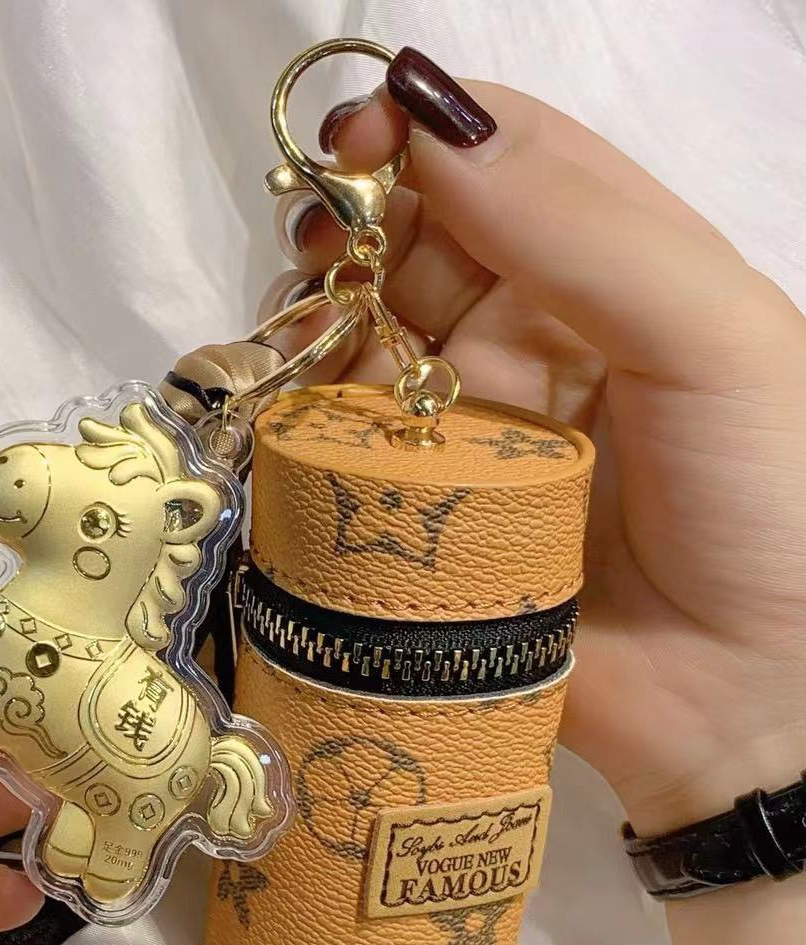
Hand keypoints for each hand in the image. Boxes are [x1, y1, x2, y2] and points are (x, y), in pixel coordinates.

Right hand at [272, 48, 805, 834]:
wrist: (737, 702)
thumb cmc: (761, 505)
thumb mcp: (712, 339)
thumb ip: (584, 230)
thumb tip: (428, 128)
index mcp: (614, 268)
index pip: (506, 159)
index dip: (424, 131)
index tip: (352, 143)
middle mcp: (531, 331)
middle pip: (413, 238)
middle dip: (354, 225)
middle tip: (314, 246)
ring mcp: (463, 421)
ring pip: (363, 331)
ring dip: (321, 314)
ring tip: (303, 335)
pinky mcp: (413, 507)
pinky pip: (342, 434)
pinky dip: (308, 409)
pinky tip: (297, 406)